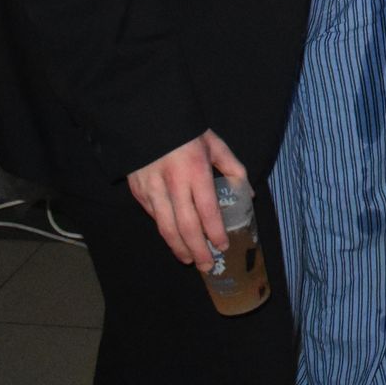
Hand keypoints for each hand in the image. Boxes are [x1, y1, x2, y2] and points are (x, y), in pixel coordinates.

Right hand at [125, 129, 245, 264]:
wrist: (148, 119)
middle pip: (186, 226)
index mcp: (196, 171)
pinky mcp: (138, 191)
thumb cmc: (187, 133)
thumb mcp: (216, 145)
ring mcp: (152, 189)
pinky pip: (153, 216)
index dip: (215, 232)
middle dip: (197, 249)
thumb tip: (248, 196)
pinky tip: (173, 239)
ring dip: (178, 247)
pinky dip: (164, 231)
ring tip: (188, 259)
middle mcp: (173, 183)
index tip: (222, 246)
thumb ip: (234, 169)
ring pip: (165, 227)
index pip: (208, 210)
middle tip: (206, 265)